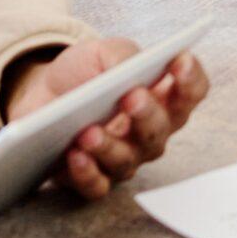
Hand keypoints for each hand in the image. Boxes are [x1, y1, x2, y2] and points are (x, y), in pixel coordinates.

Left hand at [4, 39, 209, 201]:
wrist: (45, 92)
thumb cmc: (84, 72)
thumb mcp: (103, 51)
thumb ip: (121, 56)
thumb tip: (129, 68)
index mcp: (162, 97)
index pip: (191, 92)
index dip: (190, 78)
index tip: (179, 61)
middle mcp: (150, 133)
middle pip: (160, 130)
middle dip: (148, 113)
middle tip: (132, 97)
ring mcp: (124, 158)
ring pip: (127, 161)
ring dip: (110, 147)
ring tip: (89, 132)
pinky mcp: (93, 177)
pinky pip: (97, 185)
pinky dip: (87, 173)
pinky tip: (75, 155)